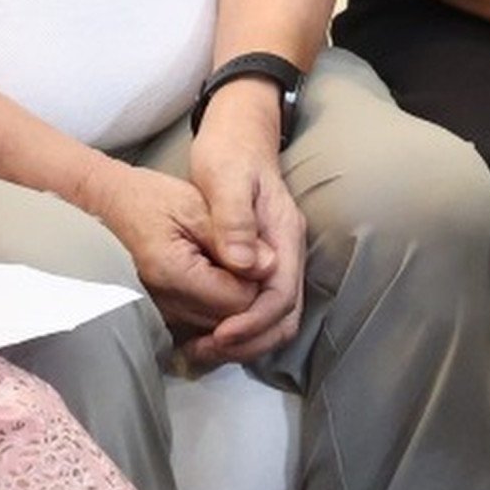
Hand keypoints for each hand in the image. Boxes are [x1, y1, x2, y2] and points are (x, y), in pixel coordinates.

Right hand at [73, 154, 283, 359]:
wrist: (114, 207)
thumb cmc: (152, 199)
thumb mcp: (197, 205)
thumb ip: (234, 236)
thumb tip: (269, 266)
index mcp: (173, 272)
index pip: (239, 300)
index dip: (257, 279)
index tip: (257, 253)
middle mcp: (164, 303)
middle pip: (232, 319)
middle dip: (249, 292)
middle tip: (246, 256)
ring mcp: (161, 314)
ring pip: (221, 326)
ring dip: (234, 301)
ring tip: (225, 263)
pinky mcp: (163, 316)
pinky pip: (205, 324)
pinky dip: (219, 307)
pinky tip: (216, 279)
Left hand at [176, 96, 308, 364]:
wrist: (238, 137)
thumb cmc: (229, 155)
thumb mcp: (226, 178)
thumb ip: (234, 220)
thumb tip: (243, 265)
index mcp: (284, 236)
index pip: (281, 295)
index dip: (252, 321)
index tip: (219, 335)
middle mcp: (287, 254)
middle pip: (284, 317)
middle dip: (249, 342)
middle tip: (206, 352)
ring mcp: (277, 261)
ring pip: (274, 318)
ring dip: (242, 341)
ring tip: (201, 349)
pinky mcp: (262, 266)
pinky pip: (259, 308)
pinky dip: (237, 327)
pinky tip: (205, 330)